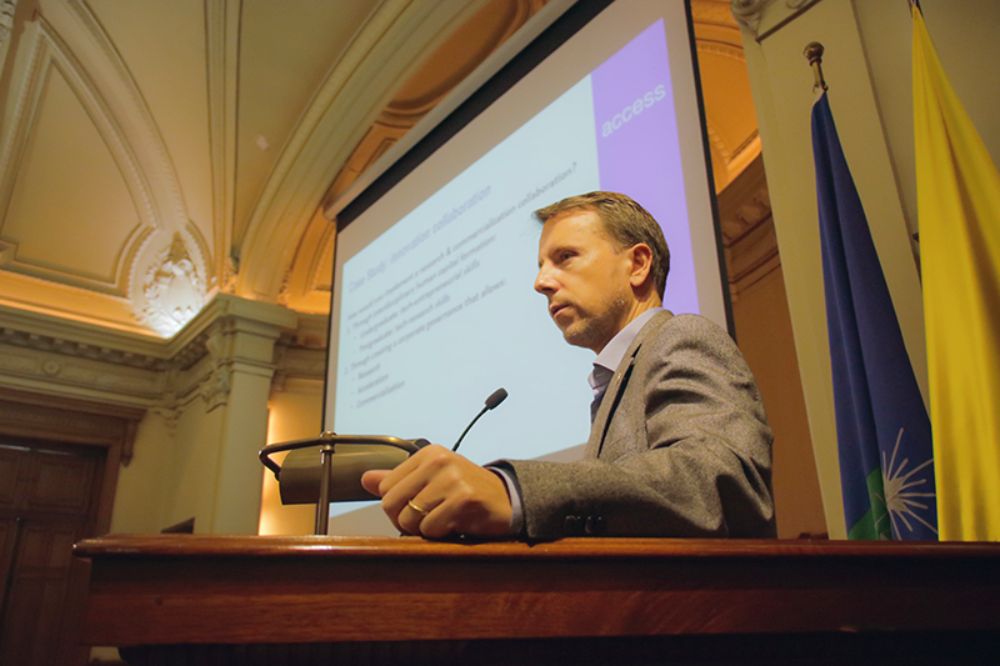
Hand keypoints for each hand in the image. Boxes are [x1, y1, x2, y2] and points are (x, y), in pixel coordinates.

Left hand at [360, 444, 512, 538]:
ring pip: (409, 519)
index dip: (396, 506)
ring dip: (424, 529)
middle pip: (391, 504)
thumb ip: (398, 479)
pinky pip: (431, 528)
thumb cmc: (465, 491)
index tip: (417, 507)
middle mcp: (438, 461)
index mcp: (427, 453)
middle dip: (405, 520)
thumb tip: (365, 479)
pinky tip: (455, 524)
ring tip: (443, 520)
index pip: (385, 488)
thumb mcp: (431, 479)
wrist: (506, 500)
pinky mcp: (464, 498)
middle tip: (427, 520)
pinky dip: (440, 534)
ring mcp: (452, 478)